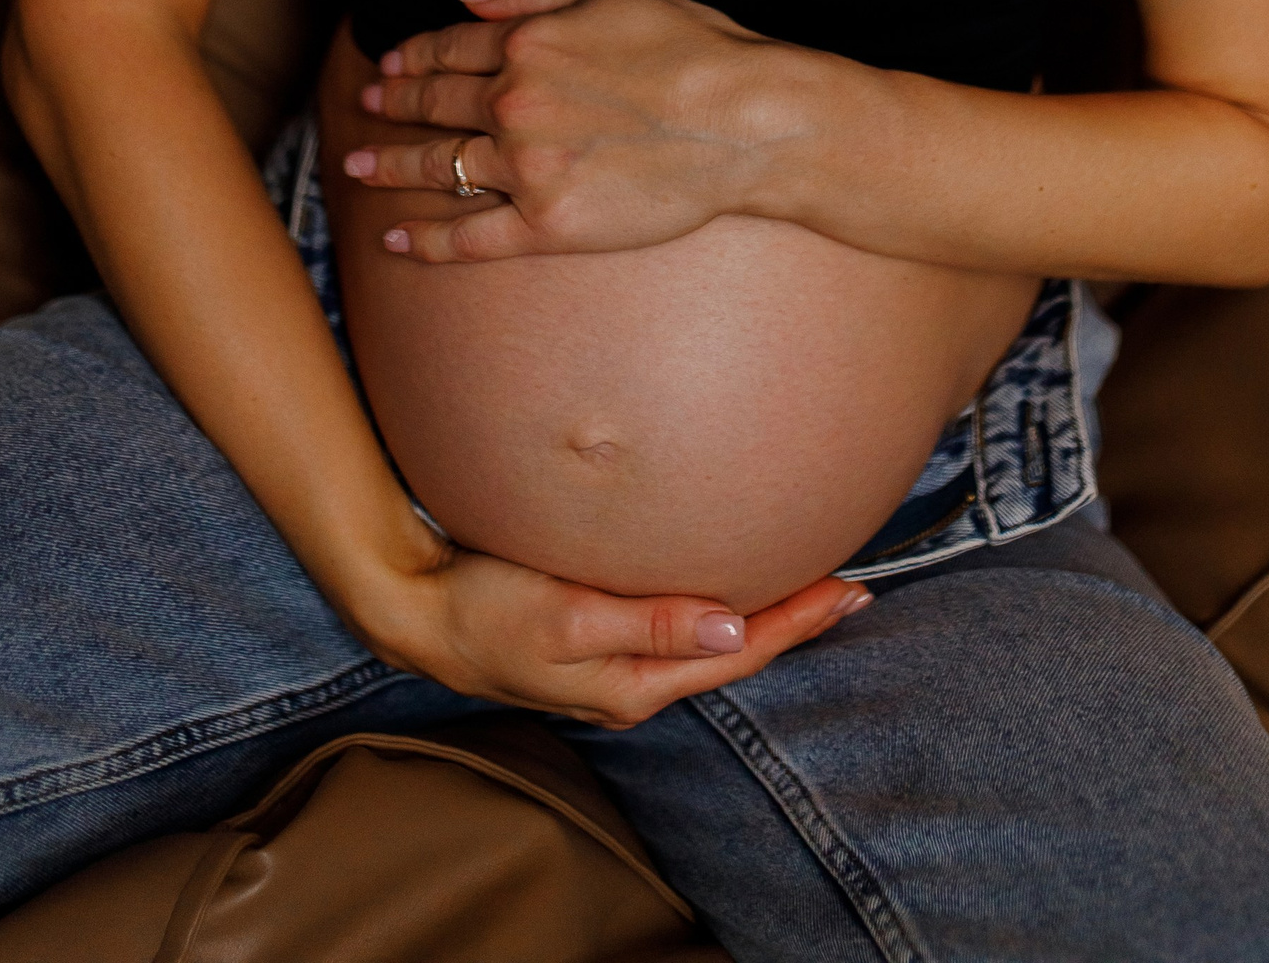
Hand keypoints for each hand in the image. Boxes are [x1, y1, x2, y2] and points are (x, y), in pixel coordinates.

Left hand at [340, 0, 792, 263]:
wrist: (743, 120)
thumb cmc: (693, 47)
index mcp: (528, 43)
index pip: (451, 48)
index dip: (414, 55)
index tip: (389, 62)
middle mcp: (515, 103)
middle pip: (435, 104)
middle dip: (392, 103)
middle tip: (364, 106)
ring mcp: (527, 167)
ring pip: (440, 168)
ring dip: (391, 167)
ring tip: (358, 169)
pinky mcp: (547, 225)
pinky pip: (470, 238)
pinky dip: (426, 241)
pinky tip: (395, 241)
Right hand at [376, 538, 869, 726]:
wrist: (417, 608)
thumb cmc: (485, 607)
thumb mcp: (567, 613)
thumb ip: (649, 622)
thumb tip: (733, 632)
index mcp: (632, 683)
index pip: (738, 652)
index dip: (798, 621)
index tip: (849, 590)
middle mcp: (631, 682)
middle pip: (734, 653)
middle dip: (793, 619)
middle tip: (851, 588)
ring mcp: (613, 663)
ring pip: (708, 641)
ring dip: (760, 613)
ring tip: (806, 586)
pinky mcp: (596, 635)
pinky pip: (676, 626)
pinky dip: (714, 606)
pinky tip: (724, 586)